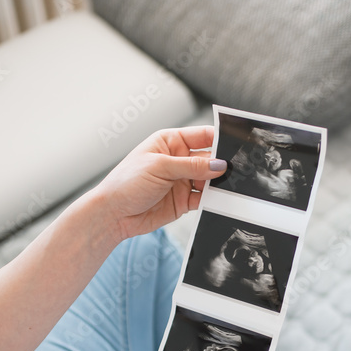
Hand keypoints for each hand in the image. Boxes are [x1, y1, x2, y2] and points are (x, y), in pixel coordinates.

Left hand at [90, 126, 226, 240]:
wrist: (113, 214)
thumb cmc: (126, 183)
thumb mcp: (160, 167)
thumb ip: (192, 166)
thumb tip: (219, 165)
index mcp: (170, 142)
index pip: (202, 136)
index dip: (220, 138)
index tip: (238, 144)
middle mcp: (178, 160)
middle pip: (209, 159)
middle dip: (222, 164)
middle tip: (236, 170)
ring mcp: (182, 181)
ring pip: (209, 180)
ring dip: (219, 184)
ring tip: (229, 187)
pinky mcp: (183, 201)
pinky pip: (204, 199)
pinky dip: (212, 200)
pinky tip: (218, 201)